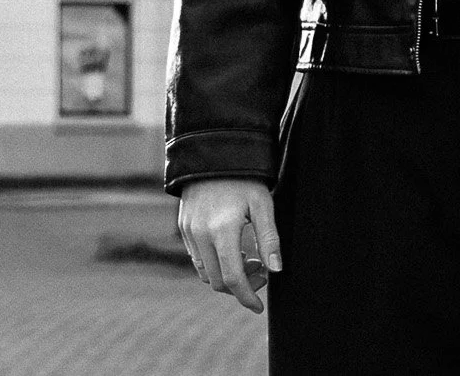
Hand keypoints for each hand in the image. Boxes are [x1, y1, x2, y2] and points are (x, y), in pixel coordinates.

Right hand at [176, 177, 279, 312]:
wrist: (212, 151)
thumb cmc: (244, 178)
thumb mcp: (263, 204)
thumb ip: (270, 238)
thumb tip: (276, 270)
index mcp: (223, 230)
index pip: (233, 278)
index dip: (247, 297)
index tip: (259, 307)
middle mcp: (201, 234)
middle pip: (217, 281)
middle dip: (241, 287)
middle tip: (262, 273)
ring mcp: (188, 231)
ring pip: (205, 272)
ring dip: (226, 276)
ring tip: (248, 259)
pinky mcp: (183, 227)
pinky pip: (196, 258)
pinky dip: (214, 263)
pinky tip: (231, 249)